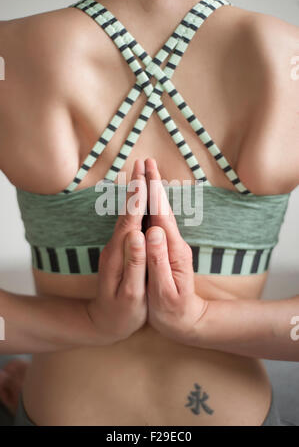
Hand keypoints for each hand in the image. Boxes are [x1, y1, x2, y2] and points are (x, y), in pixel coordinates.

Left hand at [87, 159, 147, 344]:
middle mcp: (115, 246)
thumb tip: (138, 235)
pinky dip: (134, 207)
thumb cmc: (121, 312)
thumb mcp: (130, 293)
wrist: (102, 323)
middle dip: (136, 186)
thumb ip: (134, 263)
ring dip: (134, 193)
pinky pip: (128, 222)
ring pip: (127, 215)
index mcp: (120, 253)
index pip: (131, 219)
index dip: (139, 197)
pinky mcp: (119, 250)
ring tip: (142, 174)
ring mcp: (116, 247)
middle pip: (128, 211)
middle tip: (143, 163)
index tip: (145, 175)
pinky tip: (138, 201)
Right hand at [144, 158, 207, 344]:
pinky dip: (152, 206)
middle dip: (153, 184)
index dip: (152, 192)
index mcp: (173, 251)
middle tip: (144, 161)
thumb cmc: (172, 311)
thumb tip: (152, 231)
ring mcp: (172, 245)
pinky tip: (147, 200)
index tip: (145, 171)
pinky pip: (158, 221)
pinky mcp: (167, 249)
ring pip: (161, 212)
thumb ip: (158, 260)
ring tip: (145, 173)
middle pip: (162, 208)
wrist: (188, 322)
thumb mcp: (164, 291)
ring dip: (153, 191)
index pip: (161, 215)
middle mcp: (174, 243)